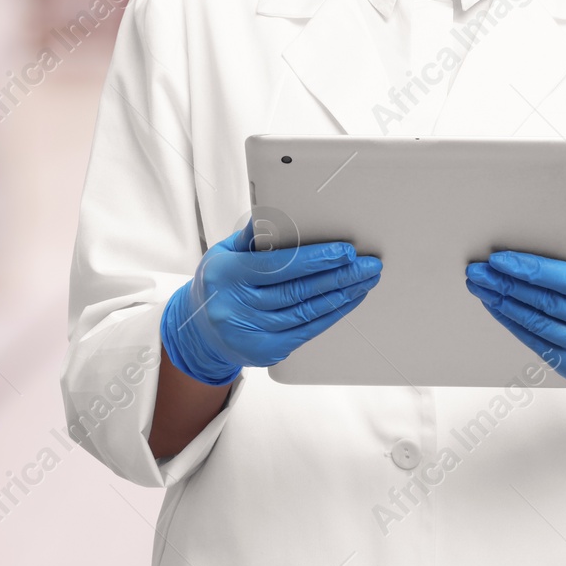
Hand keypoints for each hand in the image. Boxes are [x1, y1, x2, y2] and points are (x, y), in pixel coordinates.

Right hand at [161, 225, 381, 385]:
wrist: (197, 330)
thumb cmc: (218, 283)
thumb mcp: (224, 252)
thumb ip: (251, 236)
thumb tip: (275, 214)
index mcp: (226, 275)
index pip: (278, 265)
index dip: (315, 259)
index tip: (345, 251)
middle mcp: (235, 307)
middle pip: (297, 290)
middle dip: (339, 276)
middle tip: (367, 265)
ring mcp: (249, 334)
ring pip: (306, 312)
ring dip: (341, 295)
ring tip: (365, 281)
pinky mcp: (263, 351)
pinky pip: (305, 331)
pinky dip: (330, 315)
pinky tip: (347, 301)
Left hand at [465, 232, 565, 418]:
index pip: (562, 278)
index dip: (527, 268)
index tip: (499, 258)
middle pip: (544, 301)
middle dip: (507, 284)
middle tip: (479, 271)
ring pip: (537, 323)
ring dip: (504, 304)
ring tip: (482, 287)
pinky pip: (537, 343)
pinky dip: (514, 324)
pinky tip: (499, 308)